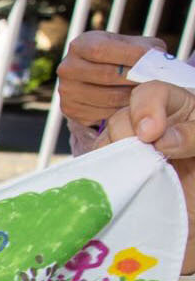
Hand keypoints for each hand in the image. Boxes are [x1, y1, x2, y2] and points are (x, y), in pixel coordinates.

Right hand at [56, 31, 165, 127]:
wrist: (98, 77)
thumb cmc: (121, 58)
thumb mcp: (132, 45)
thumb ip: (145, 49)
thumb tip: (156, 60)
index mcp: (81, 45)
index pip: (102, 50)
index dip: (130, 56)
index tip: (153, 62)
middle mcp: (67, 67)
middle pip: (106, 75)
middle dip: (135, 79)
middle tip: (155, 81)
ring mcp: (66, 90)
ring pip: (107, 98)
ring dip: (132, 97)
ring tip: (146, 93)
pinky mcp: (70, 109)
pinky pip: (102, 113)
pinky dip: (121, 111)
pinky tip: (130, 104)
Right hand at [103, 80, 194, 264]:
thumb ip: (194, 136)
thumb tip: (163, 139)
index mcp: (179, 112)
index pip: (152, 93)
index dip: (146, 108)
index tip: (151, 135)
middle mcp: (150, 129)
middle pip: (120, 118)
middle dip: (125, 135)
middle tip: (141, 159)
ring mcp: (130, 153)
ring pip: (103, 144)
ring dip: (110, 159)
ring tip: (127, 177)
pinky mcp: (116, 177)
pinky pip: (96, 172)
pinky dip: (98, 178)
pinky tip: (110, 187)